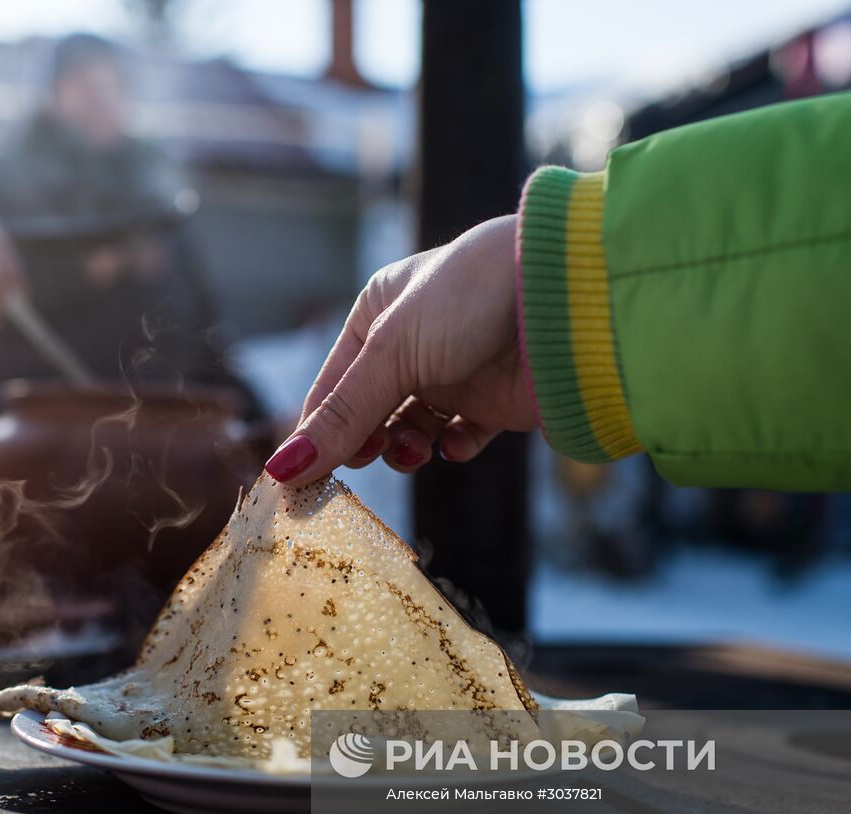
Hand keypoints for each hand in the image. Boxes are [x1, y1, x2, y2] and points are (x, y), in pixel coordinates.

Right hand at [264, 214, 537, 485]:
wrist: (568, 295)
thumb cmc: (471, 297)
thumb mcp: (392, 353)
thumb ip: (342, 416)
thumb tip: (281, 469)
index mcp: (377, 313)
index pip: (330, 385)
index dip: (315, 431)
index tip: (297, 479)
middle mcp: (413, 341)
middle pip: (368, 413)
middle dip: (364, 441)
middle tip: (368, 459)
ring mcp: (454, 371)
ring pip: (410, 430)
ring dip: (407, 448)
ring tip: (416, 449)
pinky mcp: (493, 399)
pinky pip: (459, 437)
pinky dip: (453, 447)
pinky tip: (456, 443)